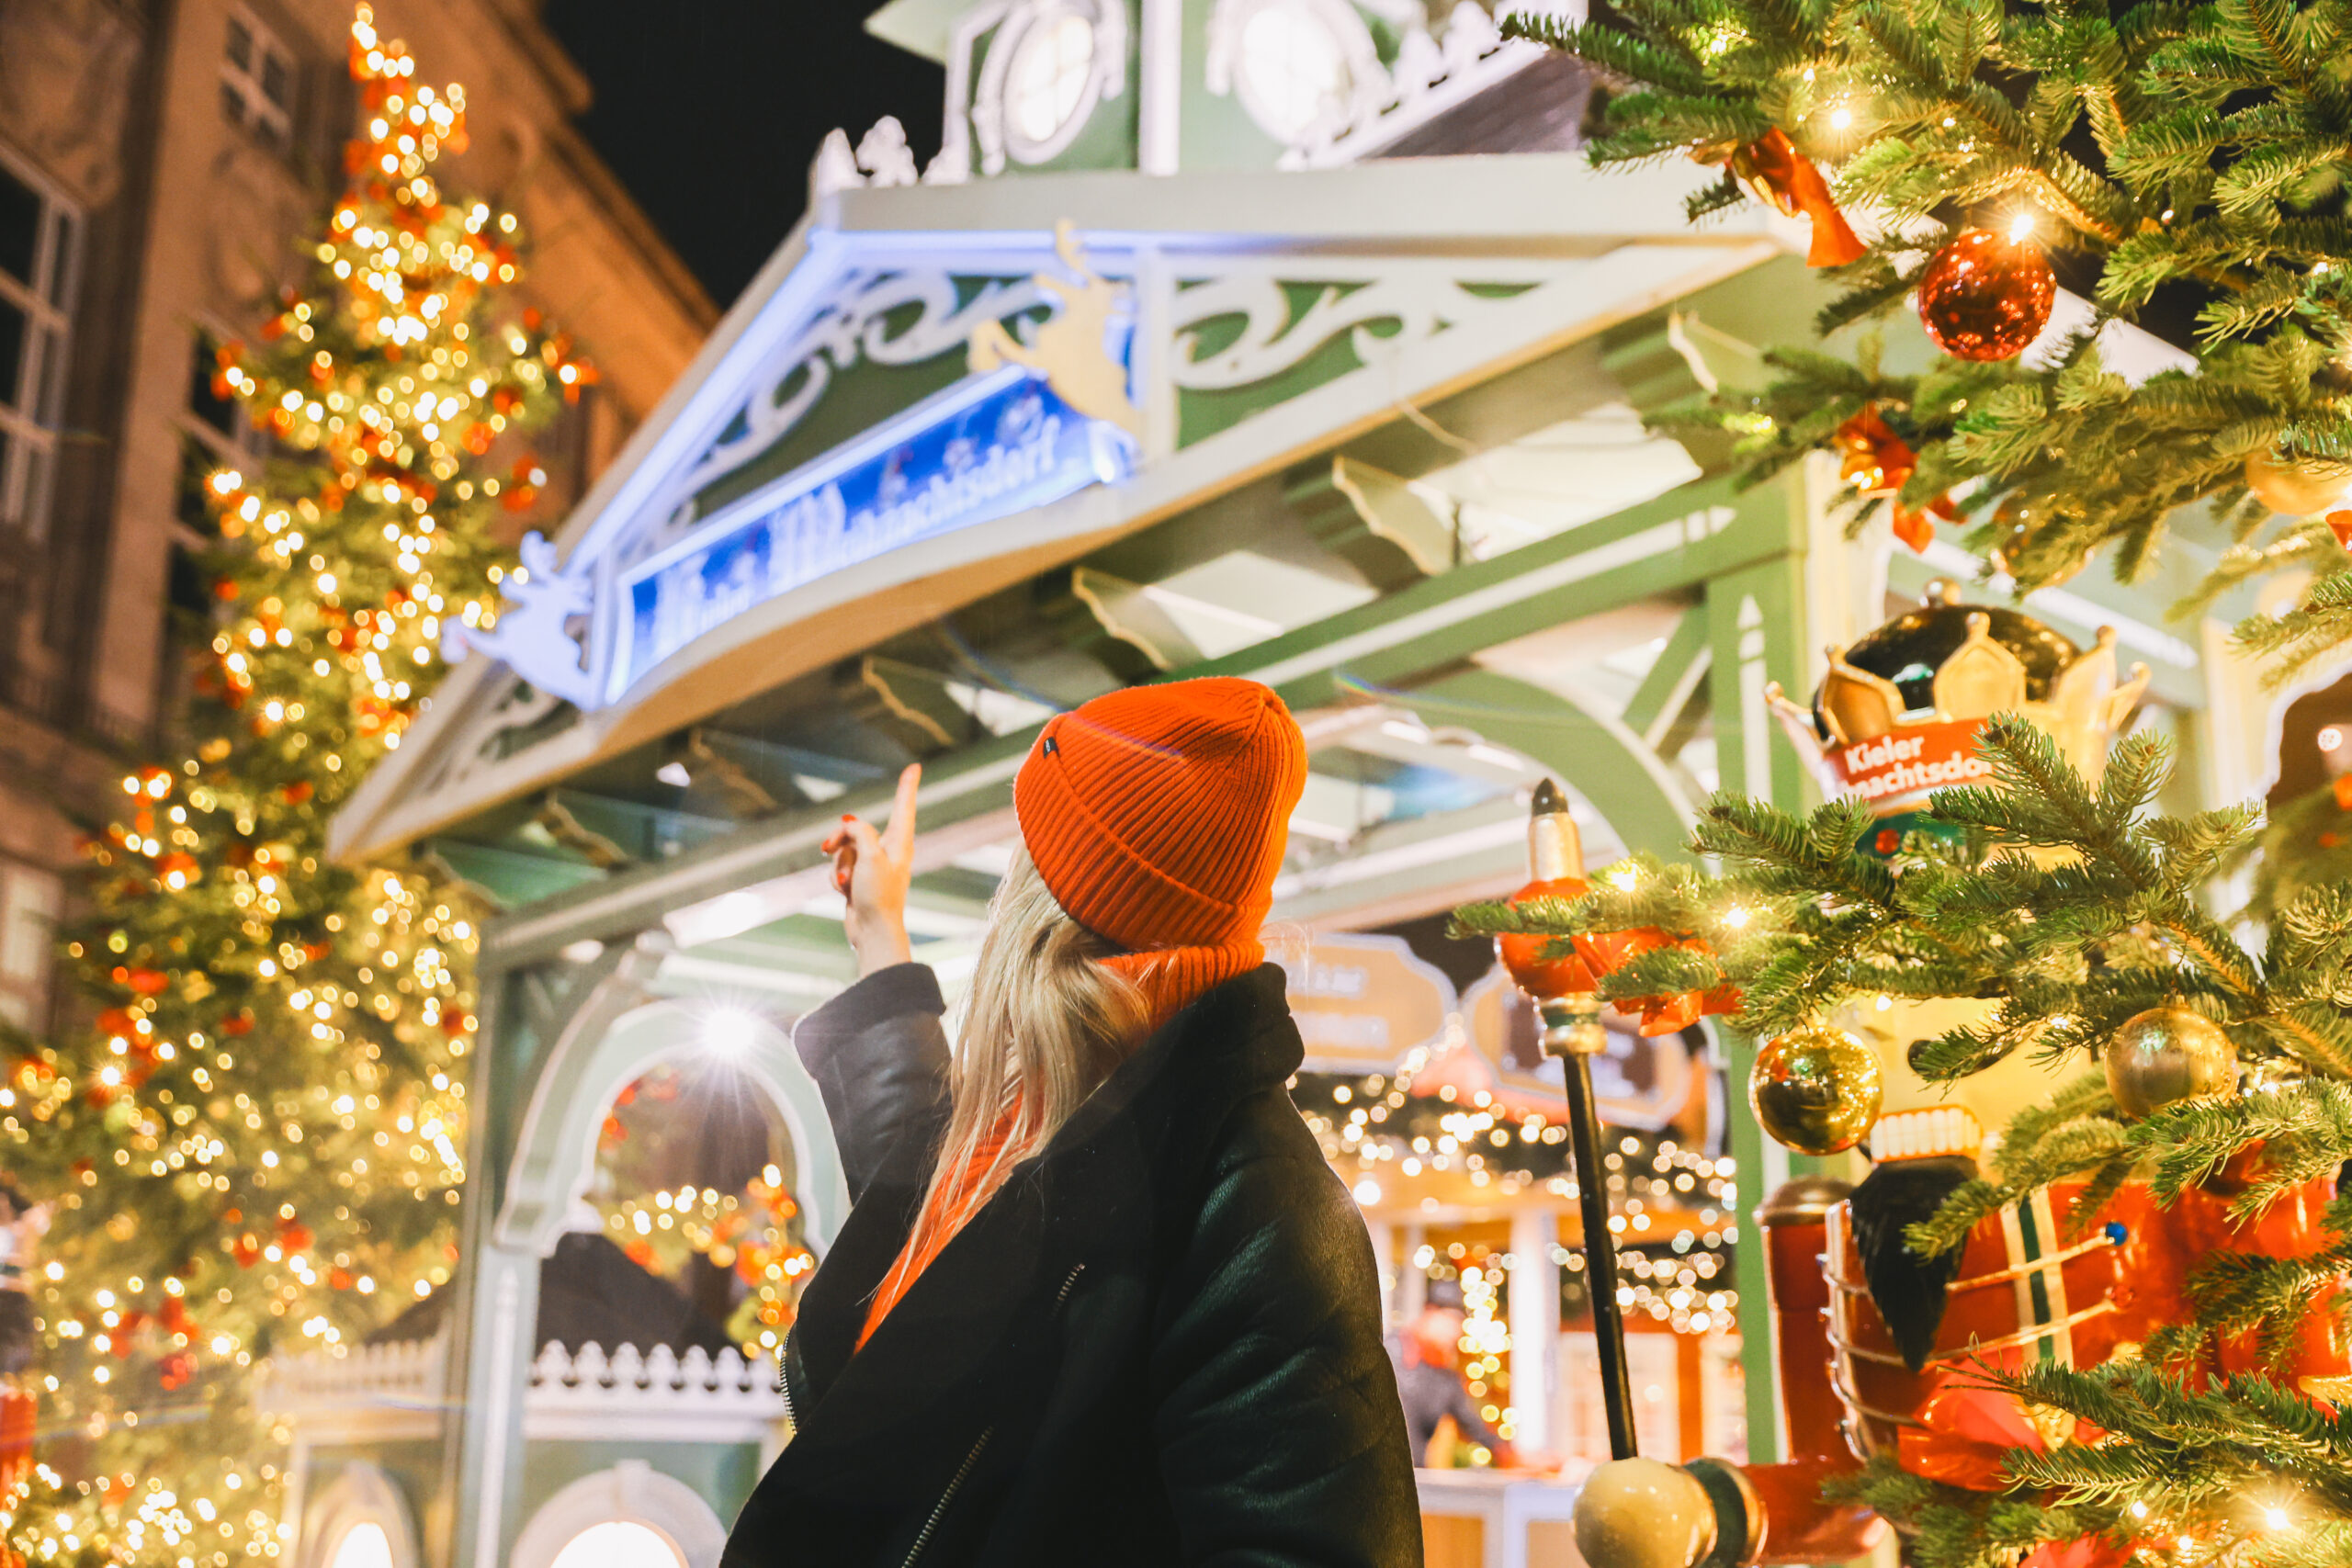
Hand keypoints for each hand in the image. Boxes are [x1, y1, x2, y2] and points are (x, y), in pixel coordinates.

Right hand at [822, 764, 919, 976]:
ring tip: (846, 883)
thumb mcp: (870, 856)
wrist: (872, 931)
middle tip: (826, 846)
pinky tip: (844, 892)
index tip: (915, 766)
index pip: (903, 807)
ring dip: (838, 864)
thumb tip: (849, 823)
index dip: (907, 786)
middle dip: (839, 837)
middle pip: (857, 828)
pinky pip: (840, 866)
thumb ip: (860, 831)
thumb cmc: (878, 895)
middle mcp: (888, 851)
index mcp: (900, 843)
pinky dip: (837, 877)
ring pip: (844, 849)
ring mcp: (873, 865)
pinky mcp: (860, 878)